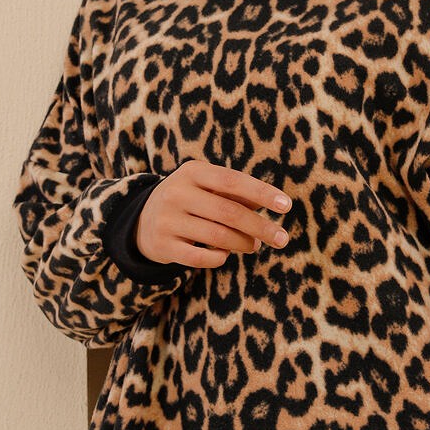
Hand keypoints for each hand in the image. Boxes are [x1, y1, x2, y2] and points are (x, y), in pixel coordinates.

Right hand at [135, 159, 292, 269]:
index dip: (261, 193)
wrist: (142, 220)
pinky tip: (225, 254)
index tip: (286, 206)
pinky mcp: (163, 245)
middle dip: (260, 227)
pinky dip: (220, 258)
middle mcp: (177, 192)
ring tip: (255, 246)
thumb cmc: (191, 201)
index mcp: (192, 172)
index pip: (232, 181)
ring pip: (218, 236)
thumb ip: (238, 194)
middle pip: (229, 212)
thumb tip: (275, 205)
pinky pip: (201, 258)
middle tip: (282, 238)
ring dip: (244, 244)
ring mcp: (167, 219)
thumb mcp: (207, 187)